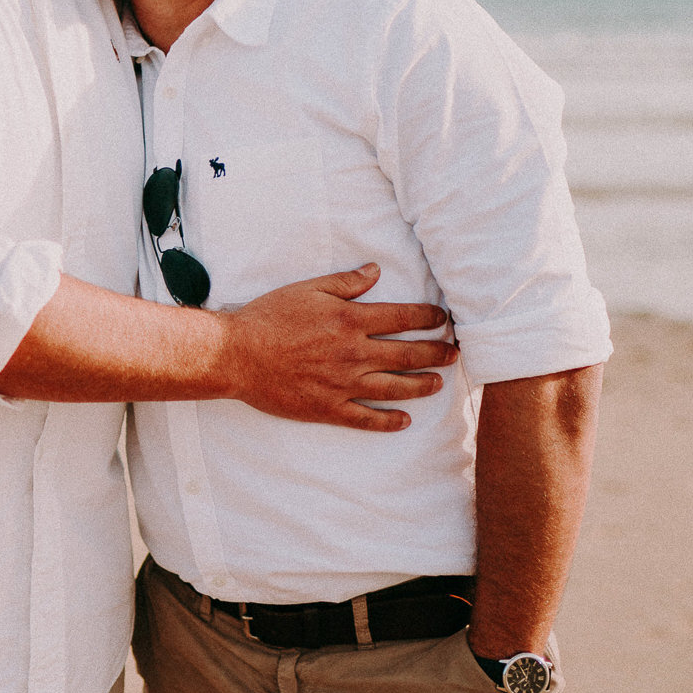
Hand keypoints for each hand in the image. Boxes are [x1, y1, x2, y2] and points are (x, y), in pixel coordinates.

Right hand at [215, 263, 455, 430]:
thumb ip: (346, 282)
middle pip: (408, 355)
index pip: (402, 318)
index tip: (443, 319)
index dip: (428, 318)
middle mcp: (354, 353)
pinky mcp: (329, 408)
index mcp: (350, 320)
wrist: (237, 355)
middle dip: (437, 353)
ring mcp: (343, 384)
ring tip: (438, 383)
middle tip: (455, 353)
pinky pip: (367, 418)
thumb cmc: (269, 317)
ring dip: (422, 385)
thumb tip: (376, 271)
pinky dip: (389, 421)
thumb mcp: (307, 289)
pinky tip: (404, 420)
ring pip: (395, 387)